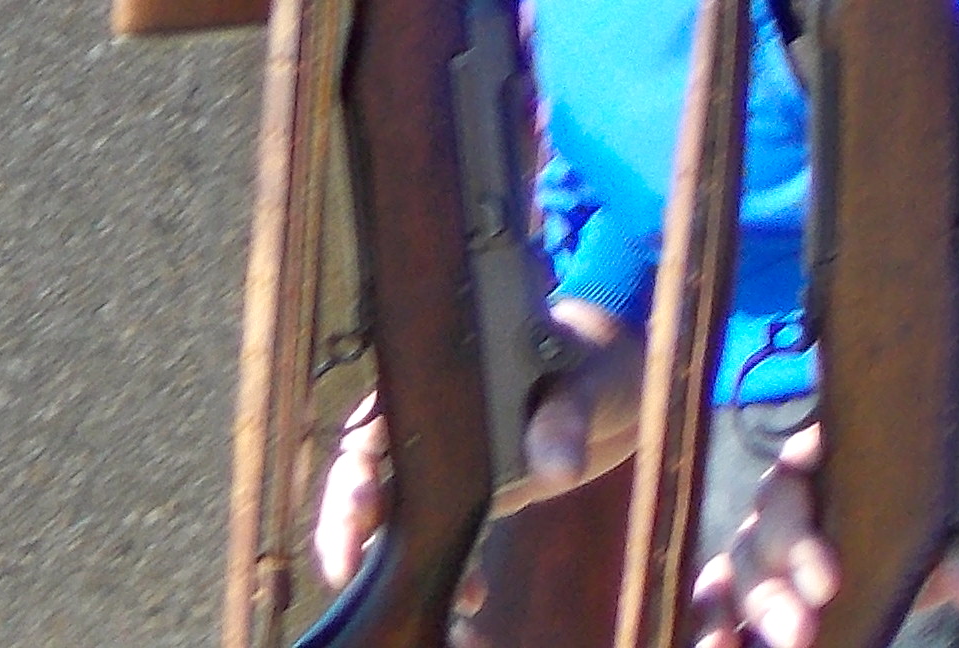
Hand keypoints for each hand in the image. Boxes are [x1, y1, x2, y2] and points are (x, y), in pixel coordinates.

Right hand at [298, 300, 635, 589]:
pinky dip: (449, 571)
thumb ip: (565, 419)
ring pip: (396, 514)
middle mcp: (433, 427)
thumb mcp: (583, 383)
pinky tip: (472, 597)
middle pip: (366, 475)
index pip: (376, 423)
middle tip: (343, 569)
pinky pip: (444, 538)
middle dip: (347, 523)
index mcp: (441, 386)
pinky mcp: (475, 498)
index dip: (356, 465)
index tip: (360, 502)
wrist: (614, 384)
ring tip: (408, 597)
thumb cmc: (592, 362)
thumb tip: (559, 470)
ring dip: (389, 557)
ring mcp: (450, 465)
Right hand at [712, 424, 958, 647]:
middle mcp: (781, 496)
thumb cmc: (927, 516)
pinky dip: (715, 624)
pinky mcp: (748, 581)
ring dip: (738, 613)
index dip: (801, 537)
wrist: (914, 535)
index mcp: (822, 459)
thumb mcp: (953, 531)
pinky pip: (716, 598)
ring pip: (732, 569)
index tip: (828, 584)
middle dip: (775, 592)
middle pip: (758, 536)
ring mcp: (759, 539)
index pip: (793, 485)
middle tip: (801, 634)